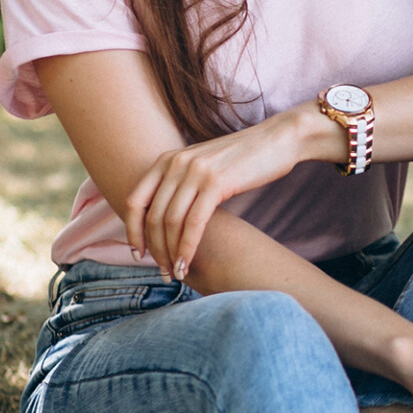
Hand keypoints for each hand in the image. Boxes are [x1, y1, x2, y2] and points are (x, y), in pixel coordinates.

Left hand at [125, 114, 308, 280]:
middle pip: (152, 216)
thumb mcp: (204, 165)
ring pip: (171, 222)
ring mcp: (196, 171)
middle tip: (163, 272)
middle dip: (155, 250)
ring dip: (170, 253)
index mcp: (167, 159)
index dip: (133, 232)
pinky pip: (194, 223)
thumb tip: (167, 218)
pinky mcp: (216, 183)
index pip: (135, 202)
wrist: (279, 139)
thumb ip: (182, 183)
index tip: (139, 254)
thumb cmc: (244, 159)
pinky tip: (188, 264)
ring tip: (177, 273)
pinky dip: (187, 248)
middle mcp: (176, 163)